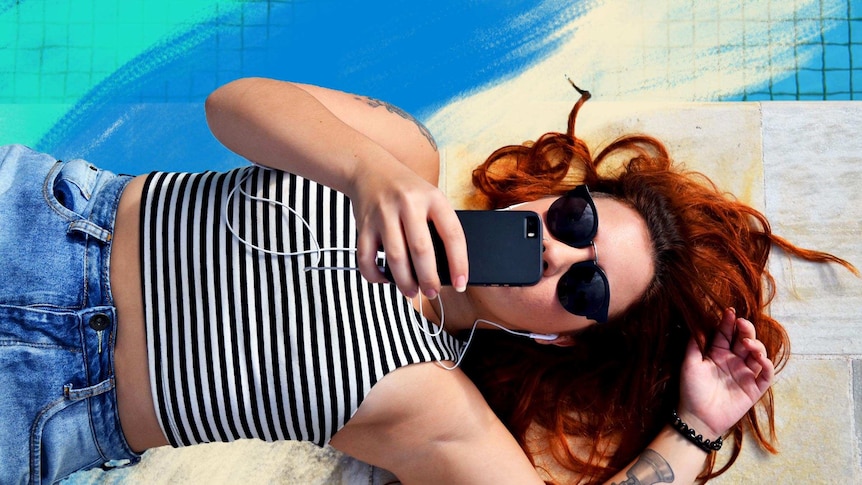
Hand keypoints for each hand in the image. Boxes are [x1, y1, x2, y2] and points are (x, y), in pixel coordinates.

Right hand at [347, 155, 467, 297]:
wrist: (369, 168)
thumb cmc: (407, 191)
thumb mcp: (430, 197)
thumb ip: (438, 226)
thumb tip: (446, 269)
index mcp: (433, 198)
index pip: (452, 234)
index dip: (459, 263)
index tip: (460, 284)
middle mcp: (408, 204)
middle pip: (421, 250)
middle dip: (429, 279)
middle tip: (433, 293)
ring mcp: (383, 214)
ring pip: (395, 257)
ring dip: (404, 282)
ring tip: (411, 292)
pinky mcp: (363, 224)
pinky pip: (366, 257)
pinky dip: (374, 274)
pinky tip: (384, 279)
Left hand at [678, 308, 774, 438]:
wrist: (696, 417)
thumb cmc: (691, 390)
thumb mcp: (690, 363)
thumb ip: (694, 344)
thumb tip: (697, 321)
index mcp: (718, 353)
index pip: (726, 334)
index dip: (729, 322)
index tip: (729, 312)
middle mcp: (733, 361)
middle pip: (745, 340)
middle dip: (746, 330)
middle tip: (742, 323)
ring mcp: (745, 374)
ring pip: (758, 355)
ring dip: (757, 346)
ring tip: (748, 343)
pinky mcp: (754, 389)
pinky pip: (765, 376)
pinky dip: (767, 366)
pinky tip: (761, 359)